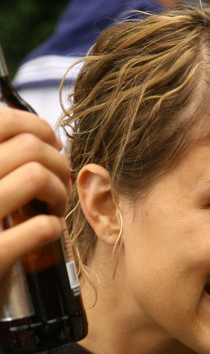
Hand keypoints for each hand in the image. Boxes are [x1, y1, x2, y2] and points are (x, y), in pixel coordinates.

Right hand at [0, 109, 69, 278]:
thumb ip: (4, 163)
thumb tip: (44, 138)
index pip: (1, 121)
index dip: (36, 126)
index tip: (53, 144)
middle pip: (29, 146)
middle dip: (58, 163)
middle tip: (60, 186)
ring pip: (36, 176)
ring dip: (59, 192)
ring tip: (56, 209)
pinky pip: (42, 226)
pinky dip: (55, 226)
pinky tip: (49, 232)